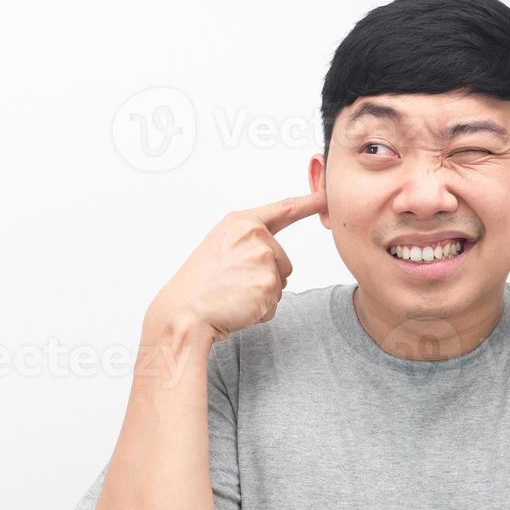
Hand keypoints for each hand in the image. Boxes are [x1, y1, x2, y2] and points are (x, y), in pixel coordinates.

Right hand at [149, 192, 326, 342]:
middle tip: (231, 285)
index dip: (309, 202)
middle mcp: (254, 235)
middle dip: (264, 277)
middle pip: (282, 260)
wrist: (184, 313)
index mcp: (240, 222)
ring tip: (232, 295)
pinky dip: (259, 312)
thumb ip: (248, 243)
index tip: (326, 196)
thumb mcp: (219, 249)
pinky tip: (237, 307)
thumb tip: (270, 258)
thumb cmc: (196, 287)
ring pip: (280, 283)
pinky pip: (274, 304)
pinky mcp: (268, 284)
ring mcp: (263, 259)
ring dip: (261, 295)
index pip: (284, 210)